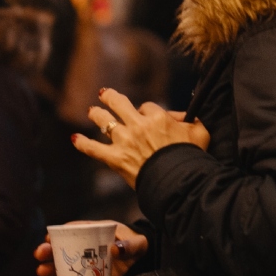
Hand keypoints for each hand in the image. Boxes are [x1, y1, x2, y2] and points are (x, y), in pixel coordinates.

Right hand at [34, 222, 147, 275]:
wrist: (147, 266)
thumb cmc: (140, 247)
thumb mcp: (138, 244)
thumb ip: (131, 245)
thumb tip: (114, 249)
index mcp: (97, 234)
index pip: (75, 230)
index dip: (61, 233)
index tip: (49, 238)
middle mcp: (89, 250)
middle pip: (65, 249)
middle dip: (49, 251)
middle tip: (39, 254)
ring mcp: (88, 268)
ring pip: (66, 268)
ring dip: (52, 270)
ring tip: (41, 271)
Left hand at [72, 89, 209, 186]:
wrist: (178, 181)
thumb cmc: (190, 158)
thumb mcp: (200, 133)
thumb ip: (193, 121)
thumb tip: (187, 117)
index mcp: (158, 117)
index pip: (147, 106)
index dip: (146, 111)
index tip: (147, 117)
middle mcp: (138, 125)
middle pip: (119, 104)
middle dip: (110, 98)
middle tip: (104, 94)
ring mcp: (124, 141)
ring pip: (104, 122)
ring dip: (96, 115)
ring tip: (91, 111)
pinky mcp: (115, 158)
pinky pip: (94, 149)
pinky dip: (83, 144)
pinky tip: (74, 138)